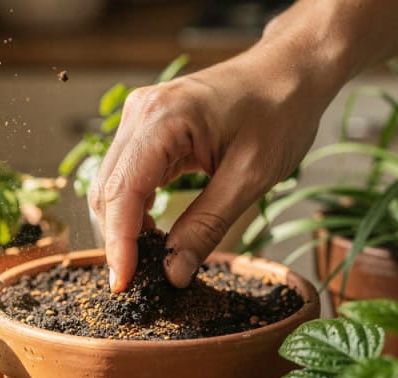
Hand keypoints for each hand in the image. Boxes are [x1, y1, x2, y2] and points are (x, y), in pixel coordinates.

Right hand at [88, 38, 341, 290]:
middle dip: (118, 240)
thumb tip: (172, 273)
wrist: (291, 71)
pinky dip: (134, 208)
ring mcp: (140, 116)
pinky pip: (127, 174)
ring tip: (151, 260)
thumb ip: (207, 225)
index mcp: (163, 119)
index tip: (123, 285)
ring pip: (111, 185)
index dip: (118, 244)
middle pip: (107, 190)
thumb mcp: (250, 177)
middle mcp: (140, 113)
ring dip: (124, 226)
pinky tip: (155, 231)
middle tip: (141, 283)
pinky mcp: (147, 125)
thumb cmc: (279, 113)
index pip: (121, 192)